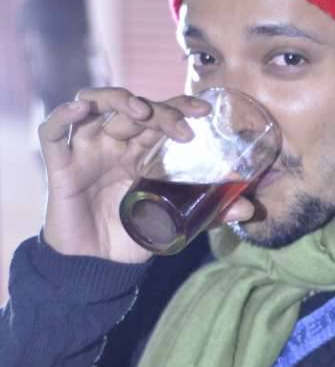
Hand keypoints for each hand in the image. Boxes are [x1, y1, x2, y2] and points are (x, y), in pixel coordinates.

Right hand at [39, 87, 254, 262]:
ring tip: (141, 113)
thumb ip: (209, 214)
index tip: (203, 111)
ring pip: (93, 104)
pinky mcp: (60, 165)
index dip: (178, 105)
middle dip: (159, 110)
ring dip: (118, 100)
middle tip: (181, 129)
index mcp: (140, 151)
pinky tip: (80, 109)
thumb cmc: (132, 238)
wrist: (96, 267)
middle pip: (132, 108)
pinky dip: (64, 115)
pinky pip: (53, 131)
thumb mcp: (176, 225)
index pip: (159, 114)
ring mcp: (86, 150)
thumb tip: (249, 209)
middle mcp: (113, 143)